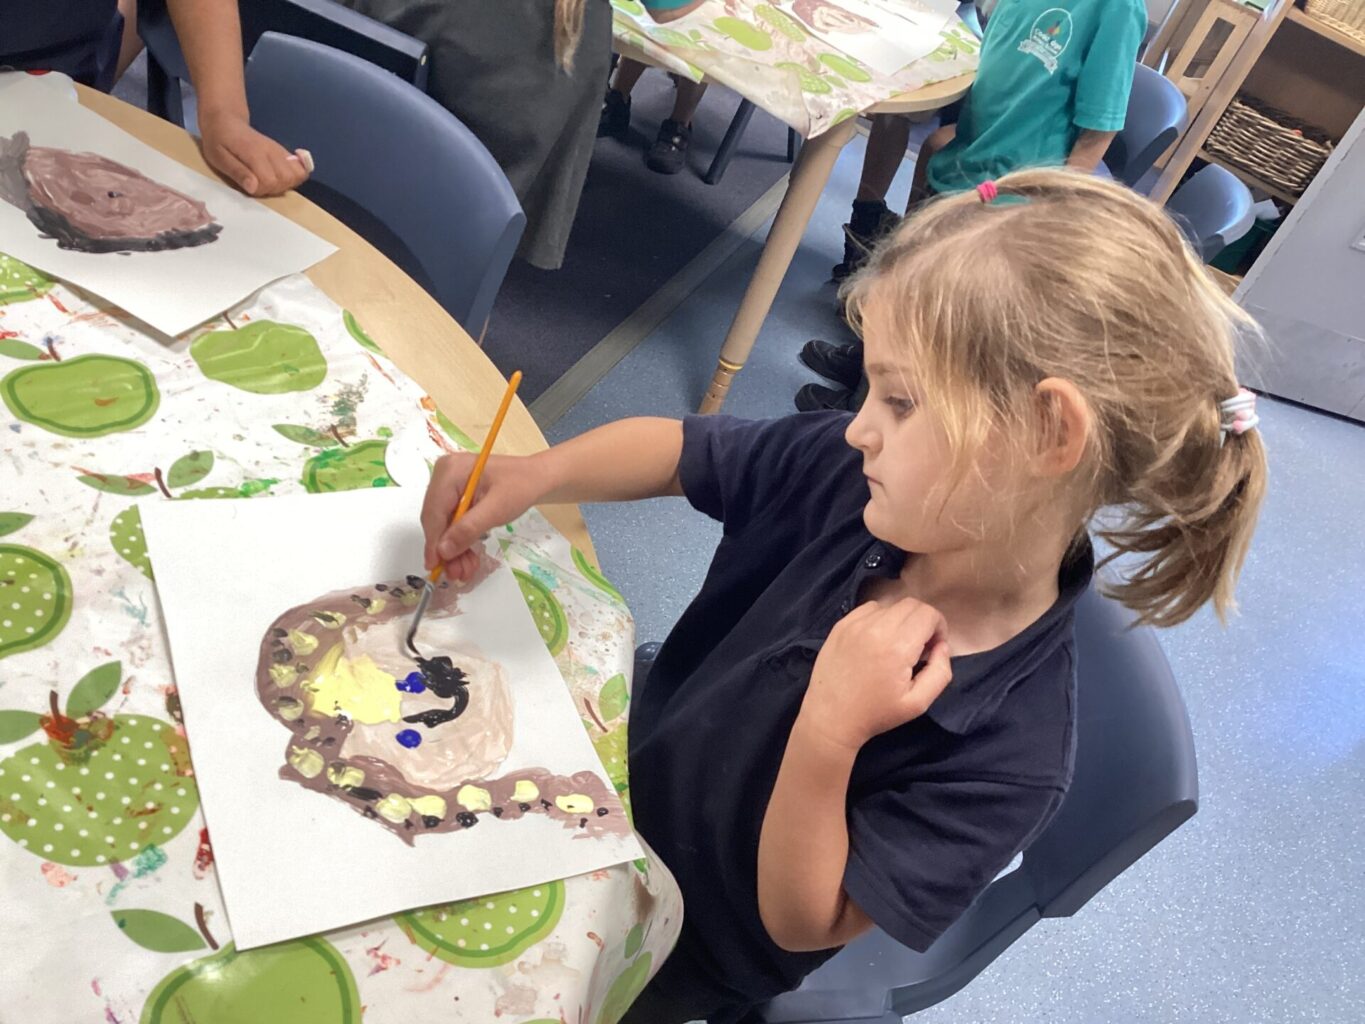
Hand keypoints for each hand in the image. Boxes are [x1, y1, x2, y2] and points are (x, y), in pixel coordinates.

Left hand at [198, 109, 310, 196]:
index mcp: (254, 152)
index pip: (270, 180)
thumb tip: (253, 188)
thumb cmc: (218, 139)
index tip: (249, 186)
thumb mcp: (218, 157)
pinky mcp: (284, 153)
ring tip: (269, 182)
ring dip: (286, 184)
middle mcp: (272, 150)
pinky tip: (283, 176)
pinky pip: (301, 168)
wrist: (226, 120)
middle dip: (274, 188)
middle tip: (259, 185)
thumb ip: (237, 172)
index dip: (261, 189)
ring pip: (298, 174)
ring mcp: (280, 151)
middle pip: (287, 178)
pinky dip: (296, 176)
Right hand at [420, 453, 544, 581]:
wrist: (535, 478)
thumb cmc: (520, 487)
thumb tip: (443, 551)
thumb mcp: (496, 509)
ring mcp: (448, 486)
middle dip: (446, 549)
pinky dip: (460, 541)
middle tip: (456, 574)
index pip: (434, 512)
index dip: (433, 542)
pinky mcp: (456, 497)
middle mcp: (443, 476)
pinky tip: (468, 559)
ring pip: (443, 525)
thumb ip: (468, 529)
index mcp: (450, 471)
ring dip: (453, 550)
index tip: (435, 567)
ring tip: (464, 571)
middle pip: (436, 520)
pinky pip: (452, 523)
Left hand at [800, 598, 951, 752]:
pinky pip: (869, 609)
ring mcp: (854, 624)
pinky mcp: (840, 625)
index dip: (938, 628)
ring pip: (891, 605)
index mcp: (897, 647)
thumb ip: (940, 672)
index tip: (932, 648)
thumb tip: (942, 646)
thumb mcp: (918, 703)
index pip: (928, 614)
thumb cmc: (876, 713)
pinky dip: (879, 619)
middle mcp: (875, 628)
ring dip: (900, 620)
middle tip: (917, 648)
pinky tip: (875, 642)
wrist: (831, 718)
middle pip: (912, 604)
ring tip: (894, 646)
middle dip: (922, 622)